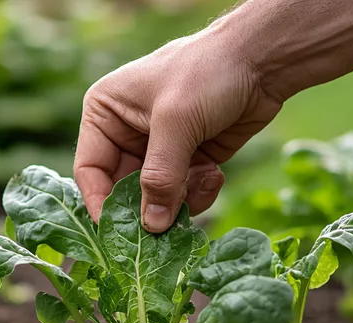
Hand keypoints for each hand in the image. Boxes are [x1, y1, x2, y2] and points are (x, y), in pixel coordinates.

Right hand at [73, 29, 281, 232]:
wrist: (262, 59)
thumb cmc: (207, 73)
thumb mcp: (175, 122)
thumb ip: (160, 177)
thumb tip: (151, 226)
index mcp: (106, 113)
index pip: (90, 170)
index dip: (101, 203)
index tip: (119, 233)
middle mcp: (127, 132)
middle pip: (124, 190)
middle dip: (149, 206)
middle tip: (169, 223)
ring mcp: (160, 147)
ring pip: (157, 197)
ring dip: (180, 199)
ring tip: (203, 178)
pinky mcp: (190, 158)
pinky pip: (184, 192)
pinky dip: (199, 191)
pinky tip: (215, 173)